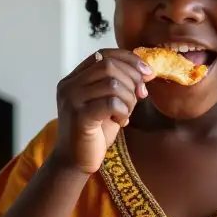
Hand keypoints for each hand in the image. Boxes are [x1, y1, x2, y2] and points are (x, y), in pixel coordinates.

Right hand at [52, 49, 152, 173]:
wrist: (75, 162)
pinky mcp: (79, 116)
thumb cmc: (94, 133)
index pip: (103, 54)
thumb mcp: (107, 102)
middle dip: (132, 79)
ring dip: (128, 98)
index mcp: (74, 78)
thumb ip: (118, 85)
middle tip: (140, 96)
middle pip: (108, 65)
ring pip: (112, 83)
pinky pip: (111, 102)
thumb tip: (144, 71)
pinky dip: (123, 111)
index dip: (129, 59)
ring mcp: (71, 100)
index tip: (147, 73)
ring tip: (126, 113)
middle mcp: (69, 85)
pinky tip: (121, 122)